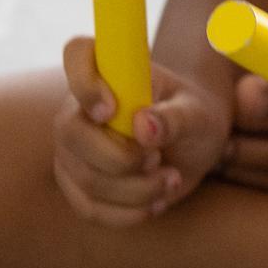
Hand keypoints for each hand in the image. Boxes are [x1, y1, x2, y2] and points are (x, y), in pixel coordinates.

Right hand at [48, 38, 231, 224]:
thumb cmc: (196, 117)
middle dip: (119, 157)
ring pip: (84, 177)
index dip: (85, 81)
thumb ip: (175, 117)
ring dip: (135, 190)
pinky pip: (88, 207)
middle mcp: (80, 106)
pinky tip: (156, 203)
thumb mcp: (199, 115)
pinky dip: (127, 213)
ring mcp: (72, 147)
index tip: (111, 110)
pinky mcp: (77, 183)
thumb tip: (143, 126)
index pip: (77, 53)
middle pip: (69, 131)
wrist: (194, 147)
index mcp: (111, 71)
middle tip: (159, 159)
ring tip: (171, 179)